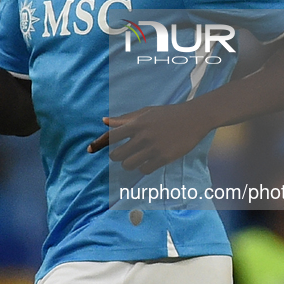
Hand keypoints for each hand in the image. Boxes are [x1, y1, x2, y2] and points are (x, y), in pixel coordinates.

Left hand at [88, 103, 207, 173]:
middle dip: (117, 156)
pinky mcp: (164, 158)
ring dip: (129, 164)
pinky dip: (143, 168)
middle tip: (123, 153)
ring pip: (129, 165)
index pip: (111, 137)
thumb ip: (124, 119)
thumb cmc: (167, 114)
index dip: (99, 144)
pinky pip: (144, 170)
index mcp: (136, 123)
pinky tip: (148, 162)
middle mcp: (143, 136)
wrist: (193, 118)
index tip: (89, 150)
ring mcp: (153, 148)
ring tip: (136, 158)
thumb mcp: (145, 113)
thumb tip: (104, 121)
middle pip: (116, 155)